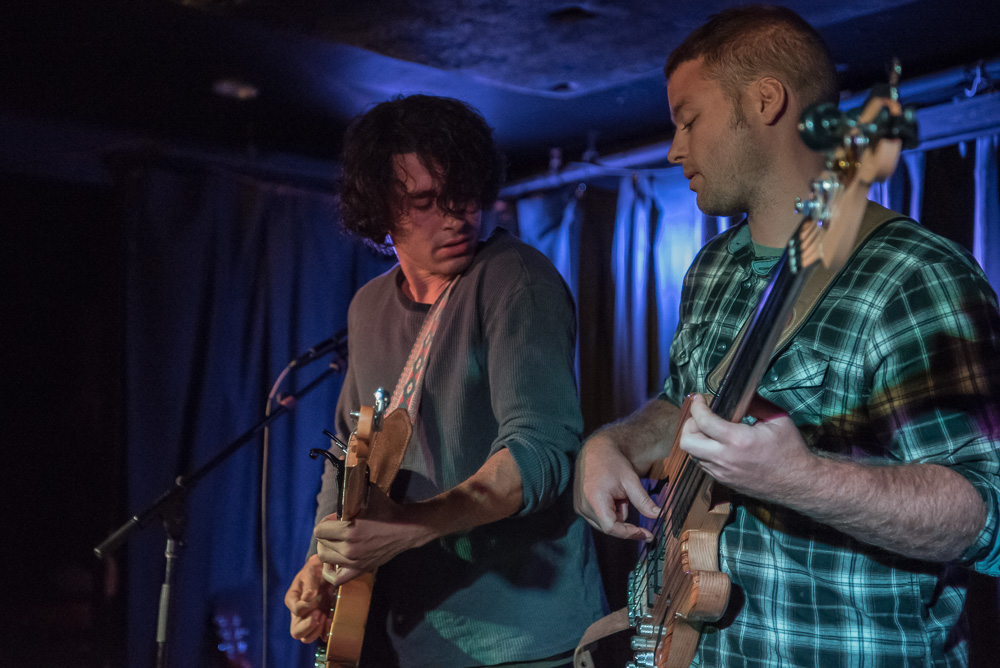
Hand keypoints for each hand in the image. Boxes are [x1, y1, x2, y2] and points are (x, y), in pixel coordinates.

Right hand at [284, 554, 331, 642]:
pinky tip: (331, 620)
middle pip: (296, 632)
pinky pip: (319, 636)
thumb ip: (309, 583)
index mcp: (292, 599)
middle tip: (319, 613)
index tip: (318, 597)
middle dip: (308, 625)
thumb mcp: (311, 571)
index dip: (308, 606)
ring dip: (316, 630)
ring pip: (305, 638)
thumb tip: (308, 597)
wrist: (325, 571)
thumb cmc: (316, 569)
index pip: (296, 610)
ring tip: (325, 616)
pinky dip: (325, 632)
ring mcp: (308, 619)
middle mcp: (298, 613)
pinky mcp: (319, 622)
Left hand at [314, 485, 428, 586]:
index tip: (335, 519)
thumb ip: (352, 489)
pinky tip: (333, 562)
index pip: (319, 531)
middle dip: (327, 534)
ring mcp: (354, 562)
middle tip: (337, 528)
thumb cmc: (386, 509)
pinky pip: (337, 578)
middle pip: (321, 544)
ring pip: (326, 558)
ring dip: (328, 548)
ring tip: (336, 542)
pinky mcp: (360, 570)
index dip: (325, 522)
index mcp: (349, 531)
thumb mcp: (368, 493)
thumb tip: (341, 475)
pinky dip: (330, 571)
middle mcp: (349, 549)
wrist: (406, 528)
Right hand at [574, 431, 660, 541]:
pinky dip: (608, 509)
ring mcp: (579, 507)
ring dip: (615, 512)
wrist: (594, 450)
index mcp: (595, 501)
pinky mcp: (579, 506)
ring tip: (616, 493)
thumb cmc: (612, 462)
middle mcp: (583, 507)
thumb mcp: (630, 480)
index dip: (630, 533)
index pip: (612, 528)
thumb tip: (658, 515)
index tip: (647, 534)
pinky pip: (598, 517)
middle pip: (609, 527)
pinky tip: (609, 494)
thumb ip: (643, 501)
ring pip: (605, 522)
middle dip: (622, 515)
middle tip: (626, 497)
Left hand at [679, 394, 817, 500]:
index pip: (703, 421)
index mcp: (738, 440)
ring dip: (696, 439)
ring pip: (693, 455)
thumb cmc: (791, 449)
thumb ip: (755, 403)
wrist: (799, 483)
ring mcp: (722, 473)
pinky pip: (703, 465)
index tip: (699, 399)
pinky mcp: (724, 482)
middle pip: (687, 442)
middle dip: (689, 425)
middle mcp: (725, 459)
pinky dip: (704, 452)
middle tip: (700, 416)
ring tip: (709, 430)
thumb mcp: (778, 419)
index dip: (697, 406)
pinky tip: (717, 445)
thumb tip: (738, 394)